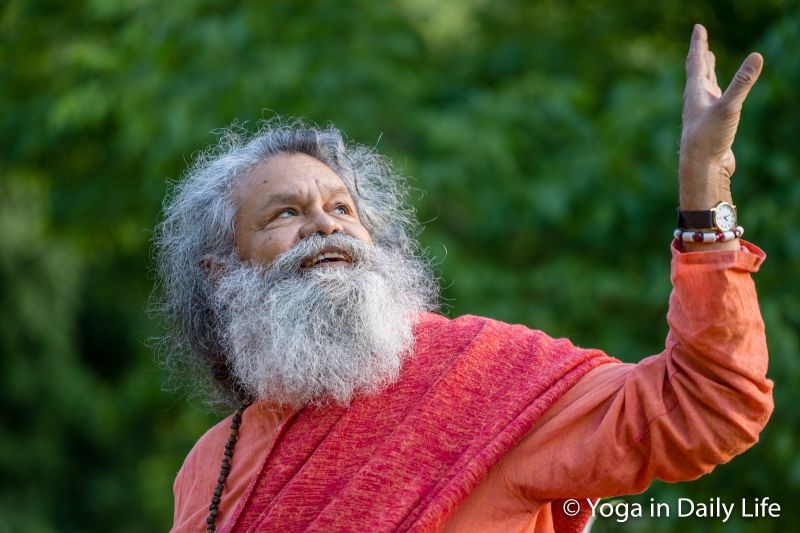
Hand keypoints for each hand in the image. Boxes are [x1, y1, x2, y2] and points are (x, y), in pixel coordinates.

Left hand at [679, 24, 762, 209]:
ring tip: (709, 61)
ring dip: (707, 72)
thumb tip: (757, 56)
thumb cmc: (709, 138)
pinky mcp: (712, 126)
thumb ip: (743, 82)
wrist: (702, 169)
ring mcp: (703, 113)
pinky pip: (714, 102)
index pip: (696, 61)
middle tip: (702, 41)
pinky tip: (718, 95)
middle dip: (701, 55)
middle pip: (699, 72)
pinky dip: (717, 92)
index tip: (698, 27)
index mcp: (696, 93)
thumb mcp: (729, 106)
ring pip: (705, 87)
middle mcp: (697, 101)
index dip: (698, 43)